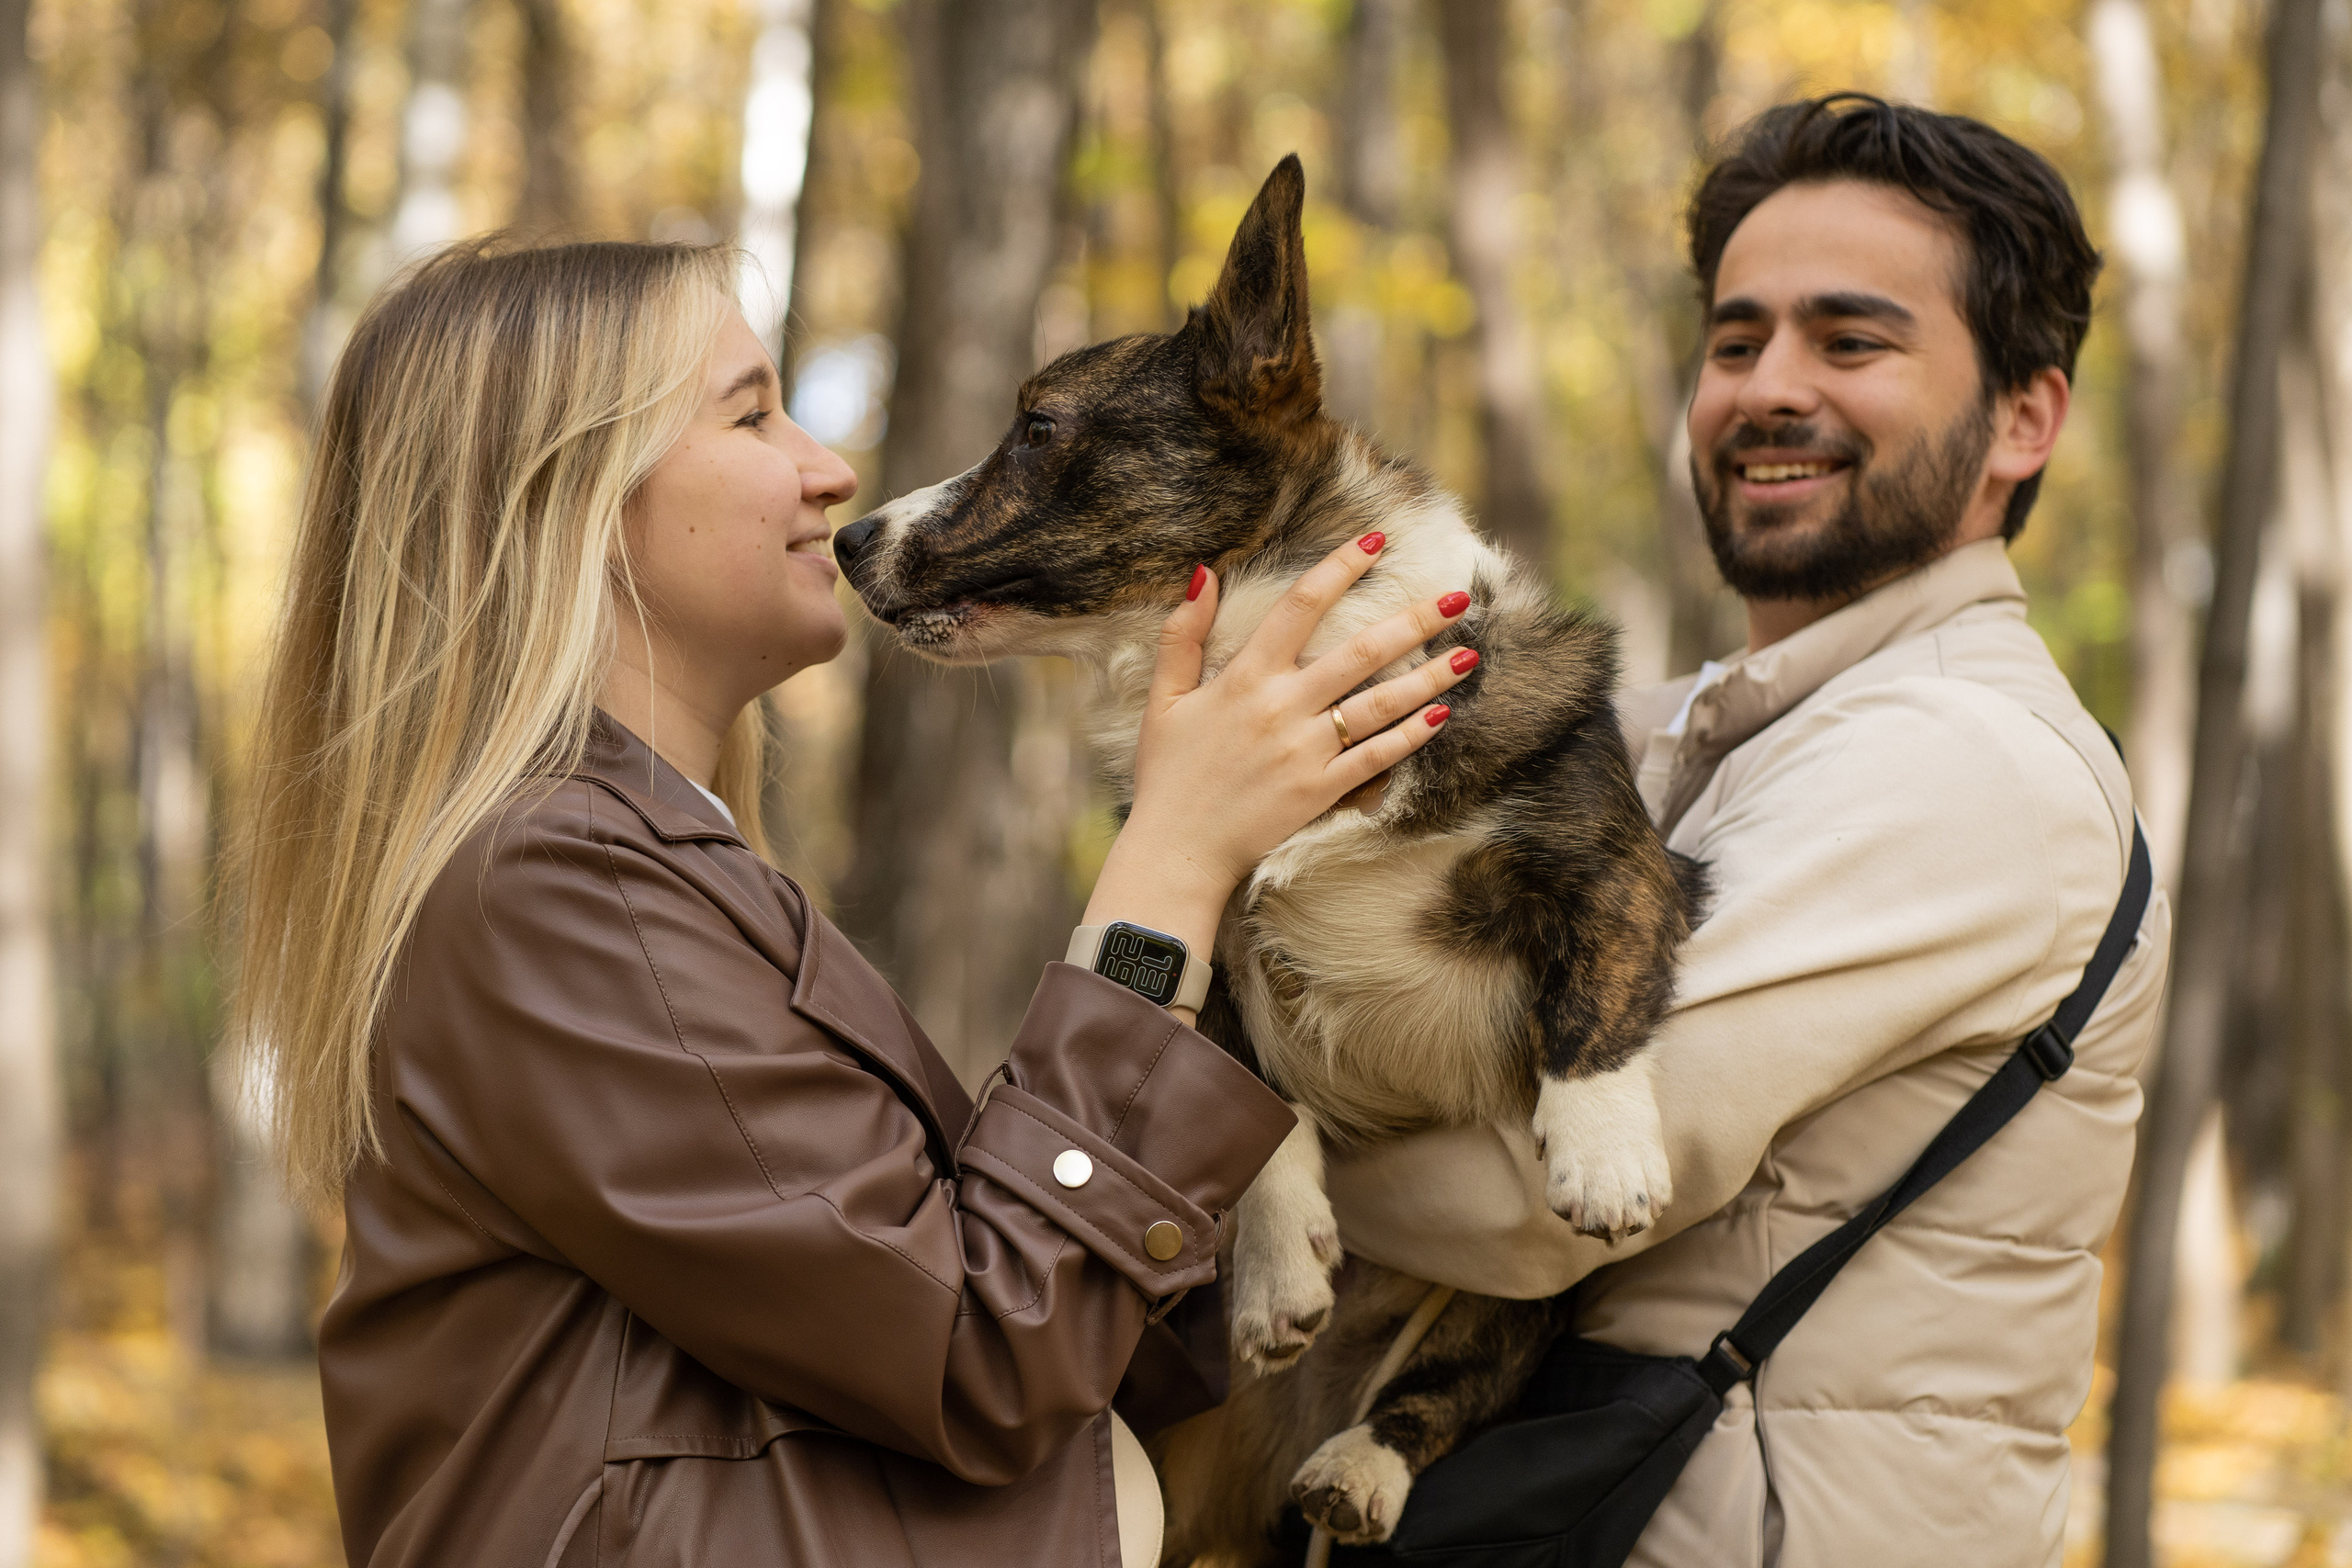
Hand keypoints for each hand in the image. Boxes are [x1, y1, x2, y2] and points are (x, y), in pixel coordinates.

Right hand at [1081, 533, 1476, 999]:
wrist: (1178, 849)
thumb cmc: (1168, 774)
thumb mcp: (1164, 698)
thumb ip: (1182, 634)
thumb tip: (1204, 573)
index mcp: (1245, 677)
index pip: (1299, 604)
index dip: (1340, 568)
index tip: (1375, 543)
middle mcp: (1282, 707)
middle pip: (1361, 650)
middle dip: (1415, 620)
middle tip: (1457, 596)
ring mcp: (1306, 751)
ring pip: (1381, 703)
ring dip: (1429, 677)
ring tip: (1467, 655)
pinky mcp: (1321, 791)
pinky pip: (1377, 757)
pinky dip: (1411, 735)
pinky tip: (1440, 714)